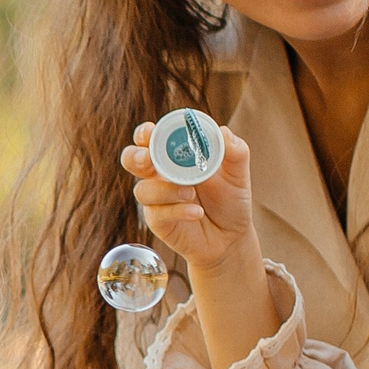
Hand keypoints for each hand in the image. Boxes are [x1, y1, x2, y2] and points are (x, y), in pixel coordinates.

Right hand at [122, 122, 253, 272]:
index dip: (145, 133)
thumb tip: (222, 131)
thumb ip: (235, 151)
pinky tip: (196, 212)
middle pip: (131, 159)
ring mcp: (157, 199)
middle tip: (148, 160)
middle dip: (134, 157)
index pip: (152, 138)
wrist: (231, 236)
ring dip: (165, 190)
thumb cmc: (231, 200)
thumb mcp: (238, 174)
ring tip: (191, 194)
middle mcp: (160, 175)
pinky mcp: (158, 221)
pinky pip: (156, 213)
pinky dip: (176, 210)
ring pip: (143, 189)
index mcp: (175, 156)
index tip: (151, 131)